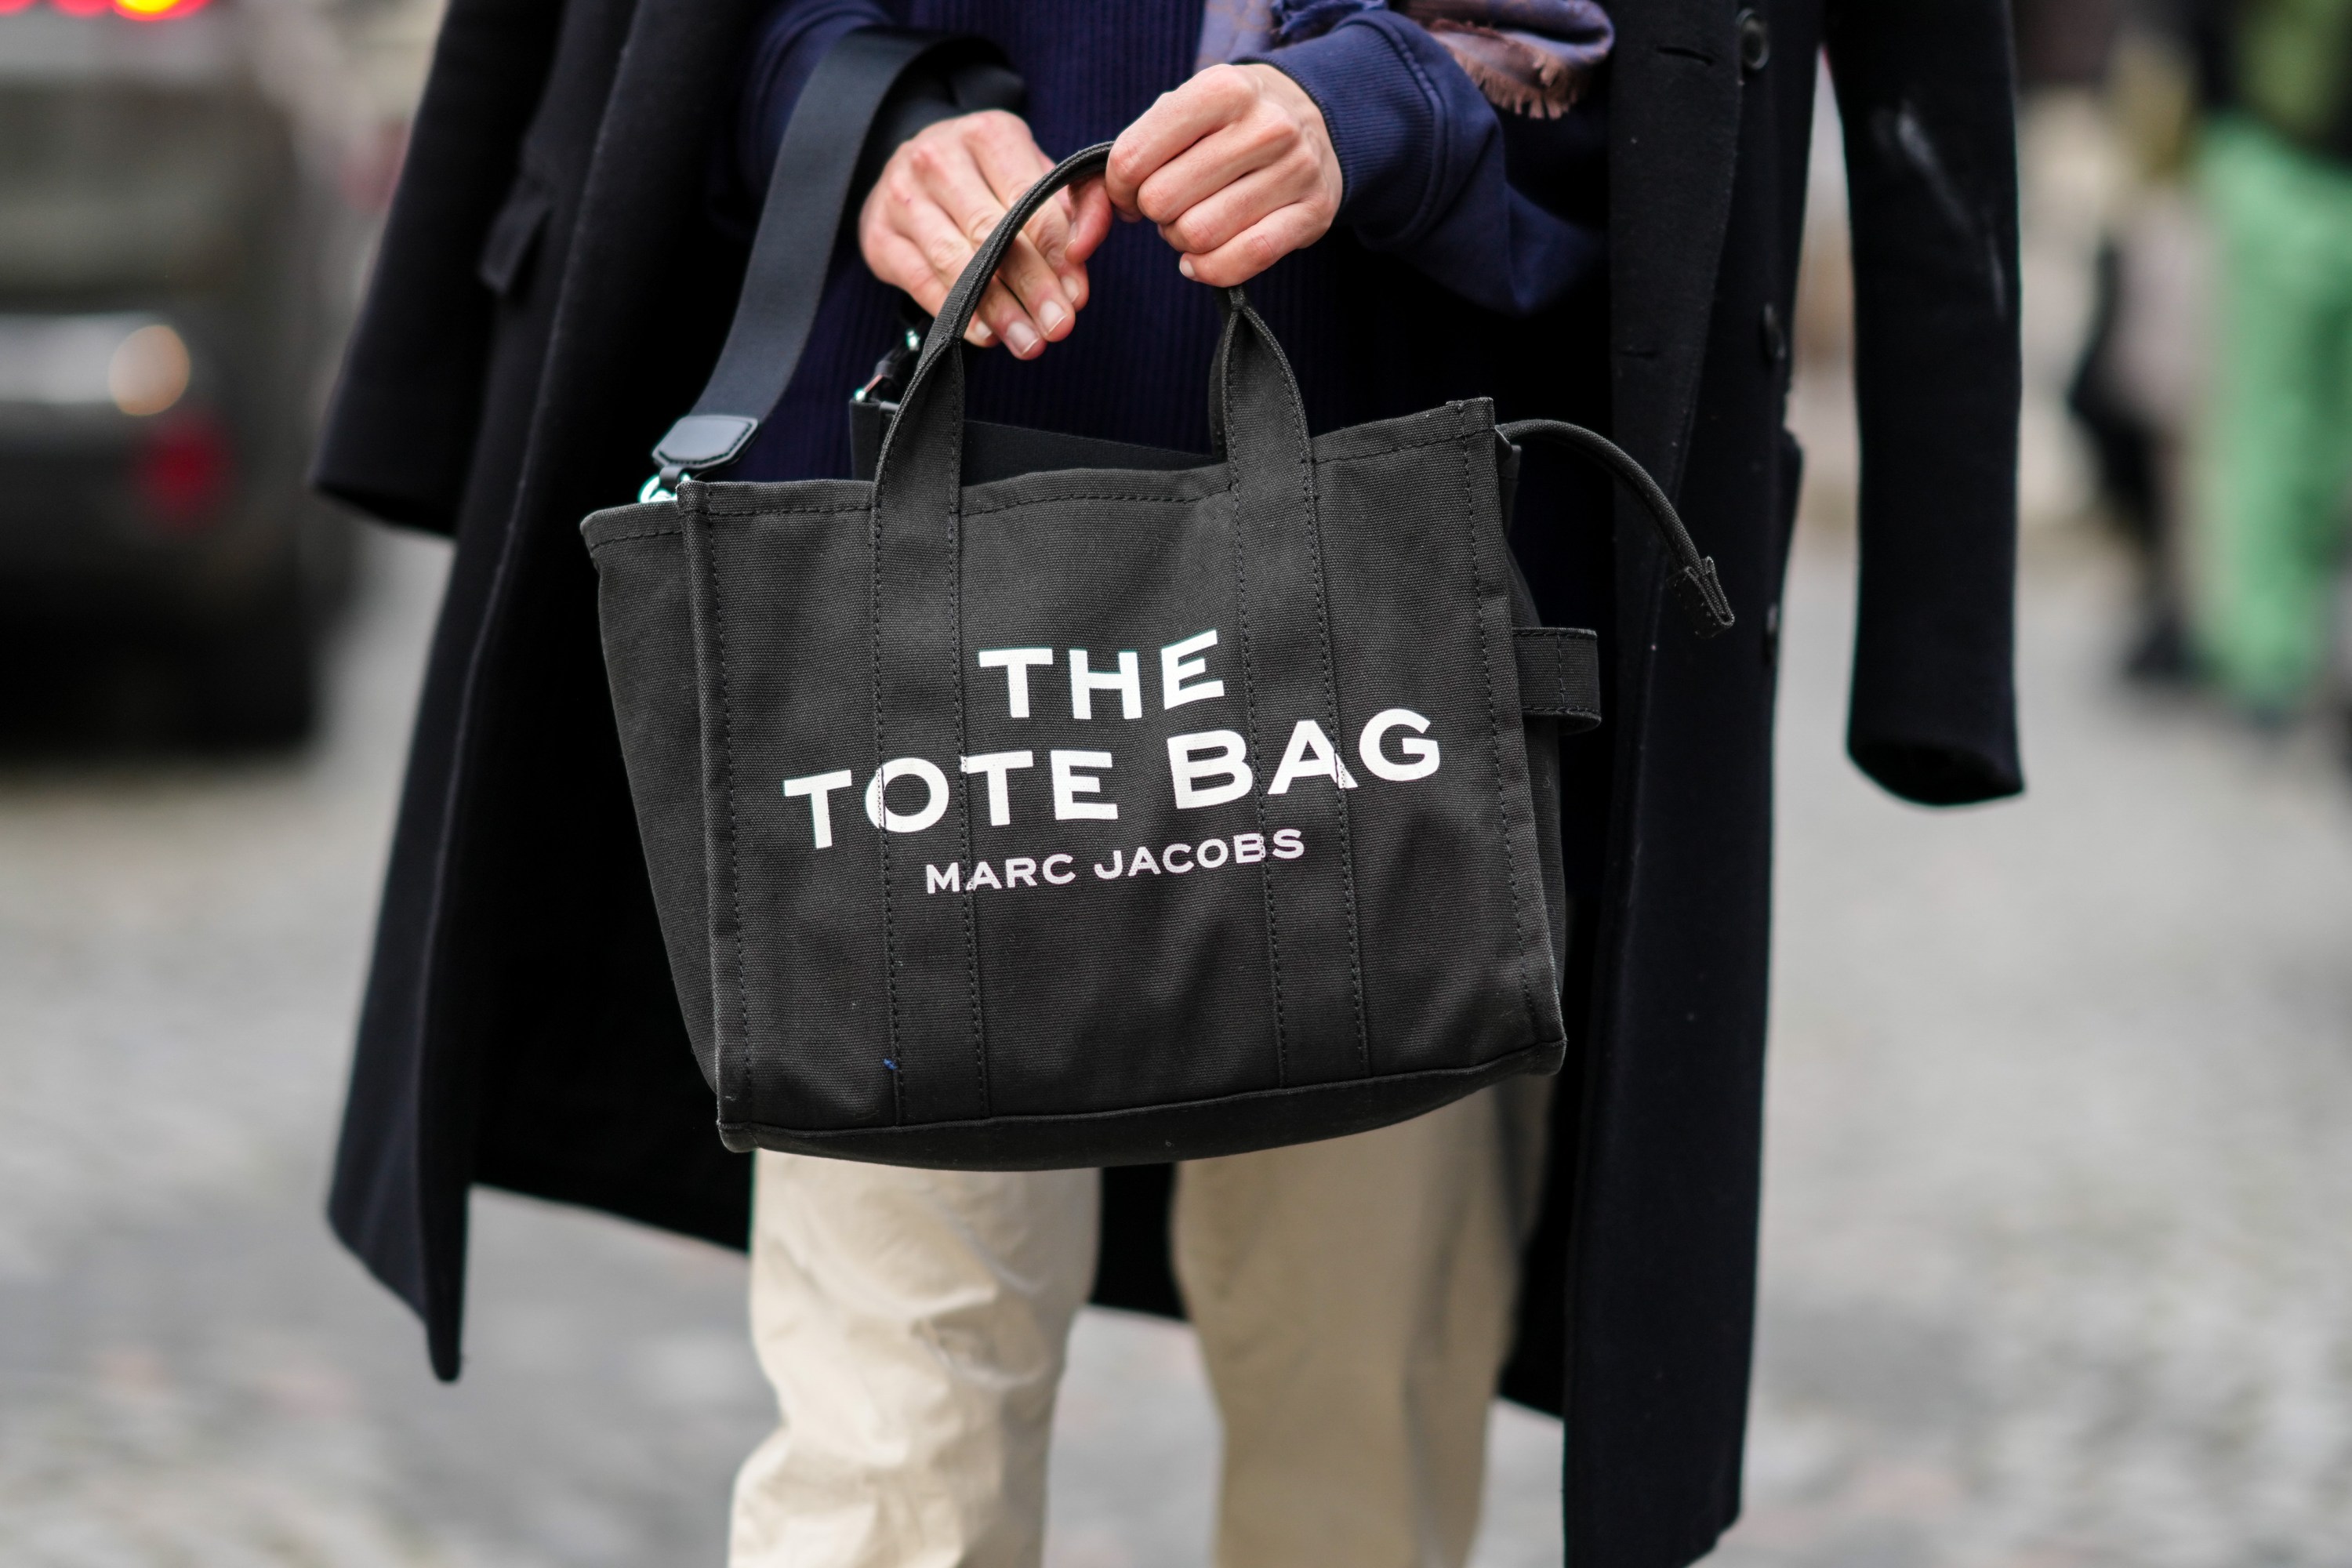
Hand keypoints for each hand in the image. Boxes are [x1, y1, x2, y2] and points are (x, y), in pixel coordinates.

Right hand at [858, 110, 1113, 357]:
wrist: (917, 173)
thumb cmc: (992, 179)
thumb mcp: (1039, 176)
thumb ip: (1078, 206)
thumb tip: (1086, 249)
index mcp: (987, 134)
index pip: (1027, 196)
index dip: (1055, 249)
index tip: (1077, 293)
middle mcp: (938, 157)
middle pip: (990, 231)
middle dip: (1031, 285)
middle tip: (1059, 327)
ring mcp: (901, 195)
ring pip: (954, 260)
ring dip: (996, 308)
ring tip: (1028, 342)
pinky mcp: (880, 236)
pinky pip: (921, 281)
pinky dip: (956, 312)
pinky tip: (986, 336)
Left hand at [1105, 63, 1341, 287]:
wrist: (1316, 121)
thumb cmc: (1229, 123)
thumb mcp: (1185, 109)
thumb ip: (1136, 147)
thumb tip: (1105, 203)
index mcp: (1223, 89)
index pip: (1134, 157)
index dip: (1118, 186)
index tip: (1129, 189)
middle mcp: (1265, 126)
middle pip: (1163, 201)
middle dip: (1154, 213)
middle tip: (1170, 206)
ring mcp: (1295, 170)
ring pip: (1199, 235)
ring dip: (1181, 241)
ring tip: (1193, 222)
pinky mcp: (1313, 214)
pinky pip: (1242, 259)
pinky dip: (1210, 269)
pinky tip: (1202, 260)